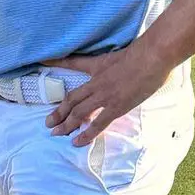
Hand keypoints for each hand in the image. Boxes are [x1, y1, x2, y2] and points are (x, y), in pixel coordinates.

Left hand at [44, 41, 171, 145]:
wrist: (152, 56)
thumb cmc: (142, 53)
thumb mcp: (122, 53)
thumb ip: (115, 62)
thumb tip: (119, 67)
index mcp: (97, 67)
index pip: (72, 64)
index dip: (56, 62)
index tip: (42, 61)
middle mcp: (96, 82)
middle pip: (71, 99)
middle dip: (58, 112)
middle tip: (48, 123)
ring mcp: (104, 95)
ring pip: (78, 112)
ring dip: (66, 124)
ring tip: (56, 133)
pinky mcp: (115, 107)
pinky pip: (97, 123)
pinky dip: (86, 134)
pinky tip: (77, 141)